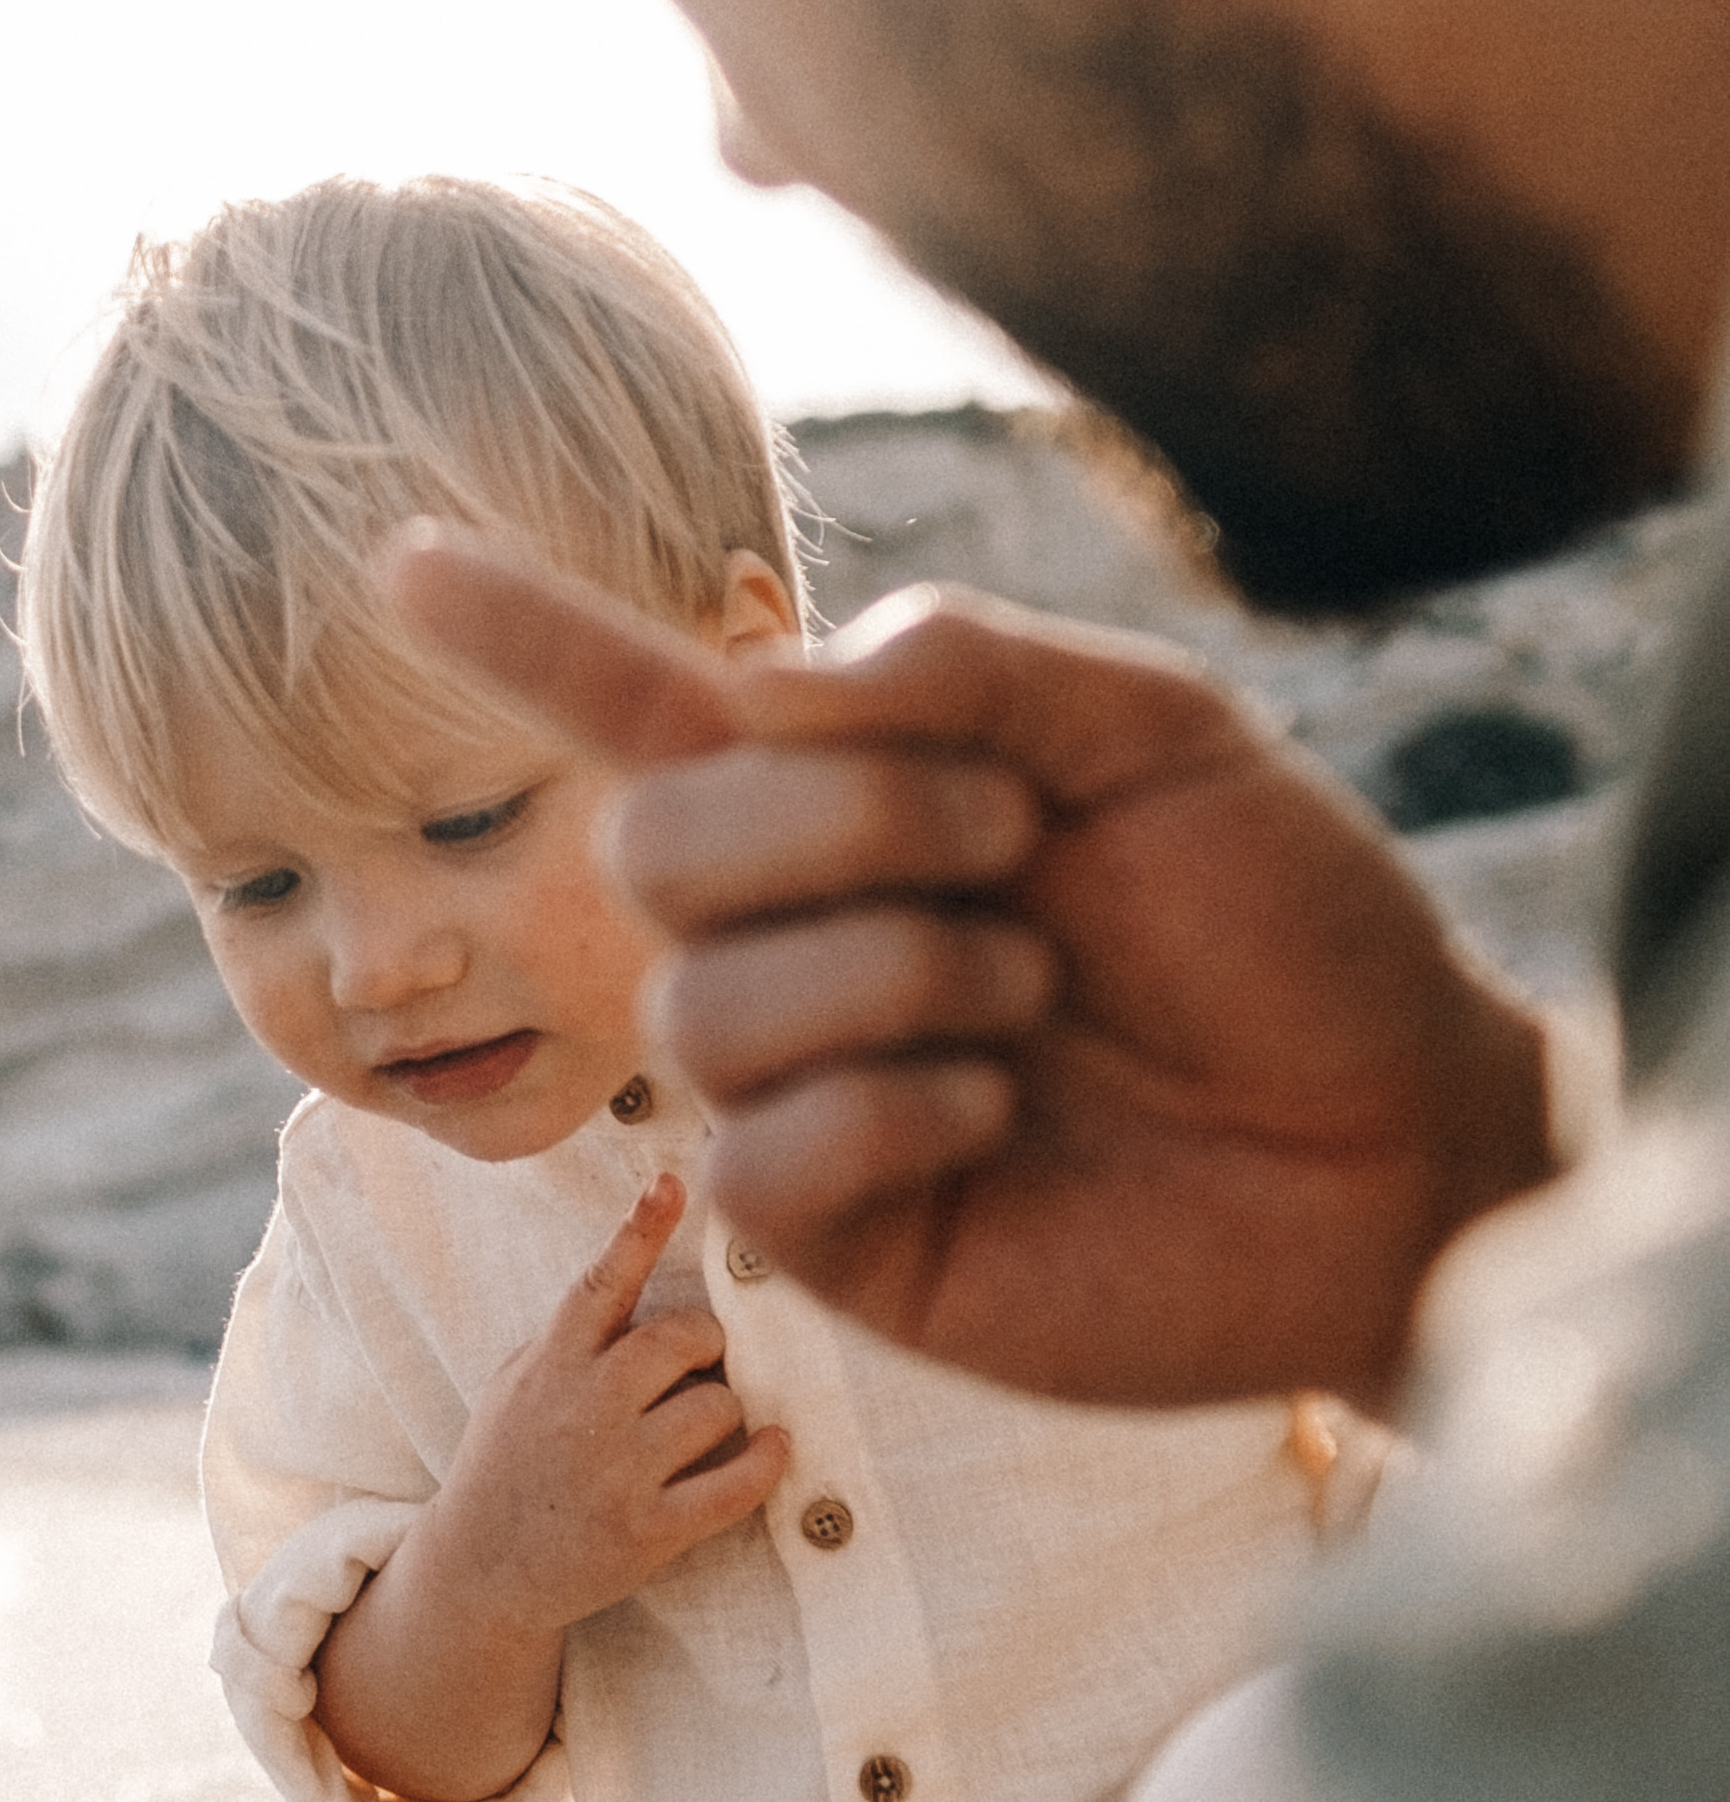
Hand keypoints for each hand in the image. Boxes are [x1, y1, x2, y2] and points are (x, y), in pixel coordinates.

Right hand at [313, 1171, 788, 1801]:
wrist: (482, 1568)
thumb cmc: (512, 1461)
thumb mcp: (521, 1383)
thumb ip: (575, 1336)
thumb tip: (641, 1275)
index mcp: (551, 1364)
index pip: (598, 1283)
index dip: (638, 1230)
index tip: (671, 1184)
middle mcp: (584, 1409)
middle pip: (681, 1339)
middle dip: (706, 1342)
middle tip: (700, 1360)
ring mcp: (617, 1471)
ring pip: (717, 1406)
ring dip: (725, 1408)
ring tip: (702, 1424)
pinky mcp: (647, 1529)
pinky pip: (733, 1485)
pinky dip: (766, 1460)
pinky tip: (775, 1445)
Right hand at [387, 533, 1556, 1414]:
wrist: (1403, 1136)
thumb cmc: (1293, 927)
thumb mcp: (1158, 731)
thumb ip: (967, 664)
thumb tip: (768, 676)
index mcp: (857, 801)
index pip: (645, 711)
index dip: (522, 635)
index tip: (399, 558)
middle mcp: (800, 941)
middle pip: (649, 847)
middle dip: (840, 819)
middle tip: (1016, 845)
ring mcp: (804, 1095)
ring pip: (697, 1006)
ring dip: (890, 967)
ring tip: (1030, 988)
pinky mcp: (836, 1243)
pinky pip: (749, 1161)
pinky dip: (883, 1108)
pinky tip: (998, 1113)